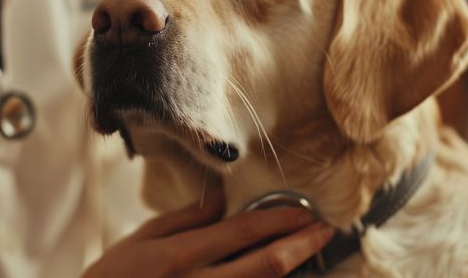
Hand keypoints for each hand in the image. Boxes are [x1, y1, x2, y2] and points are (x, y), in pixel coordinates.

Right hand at [82, 190, 333, 277]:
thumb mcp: (142, 241)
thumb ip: (184, 219)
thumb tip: (223, 198)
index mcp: (179, 257)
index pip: (241, 232)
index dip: (279, 219)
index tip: (305, 210)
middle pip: (265, 267)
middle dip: (301, 245)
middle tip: (325, 230)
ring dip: (293, 270)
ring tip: (311, 250)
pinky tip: (281, 274)